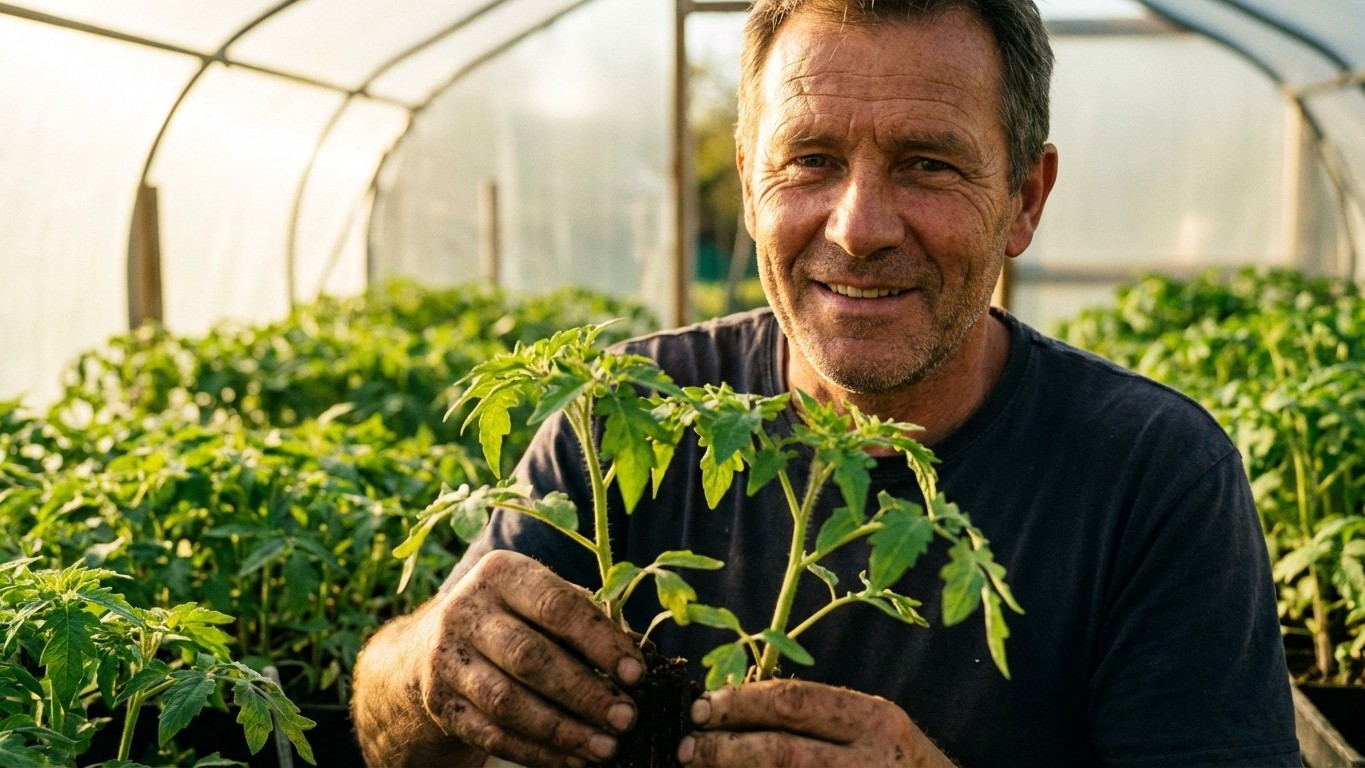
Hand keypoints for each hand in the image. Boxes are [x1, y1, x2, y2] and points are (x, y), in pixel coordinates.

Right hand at [419, 549, 644, 766]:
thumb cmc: (516, 618)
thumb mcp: (543, 600)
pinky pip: (490, 735)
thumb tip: (643, 653)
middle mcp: (466, 611)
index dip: (599, 642)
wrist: (434, 645)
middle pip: (529, 656)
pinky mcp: (439, 702)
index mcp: (502, 574)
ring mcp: (446, 658)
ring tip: (605, 747)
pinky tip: (572, 760)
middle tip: (626, 718)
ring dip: (562, 730)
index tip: (636, 674)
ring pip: (507, 702)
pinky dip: (535, 752)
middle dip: (584, 692)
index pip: (556, 606)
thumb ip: (589, 619)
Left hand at [677, 679, 953, 767]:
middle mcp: (871, 760)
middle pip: (779, 752)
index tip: (701, 707)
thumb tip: (733, 708)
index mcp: (874, 720)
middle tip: (686, 748)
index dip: (739, 703)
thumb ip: (818, 718)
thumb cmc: (894, 764)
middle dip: (723, 749)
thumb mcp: (871, 730)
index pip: (793, 702)